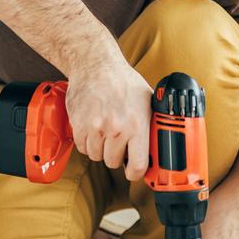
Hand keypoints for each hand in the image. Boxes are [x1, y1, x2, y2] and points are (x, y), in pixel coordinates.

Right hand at [65, 58, 152, 179]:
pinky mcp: (79, 125)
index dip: (136, 173)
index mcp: (137, 125)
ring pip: (96, 156)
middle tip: (118, 142)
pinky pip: (82, 148)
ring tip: (106, 132)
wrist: (96, 65)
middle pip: (113, 162)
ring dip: (101, 149)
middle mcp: (116, 128)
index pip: (137, 165)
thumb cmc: (123, 81)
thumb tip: (159, 144)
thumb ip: (152, 124)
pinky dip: (87, 142)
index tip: (134, 171)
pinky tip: (94, 129)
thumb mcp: (148, 100)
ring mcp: (95, 128)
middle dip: (117, 155)